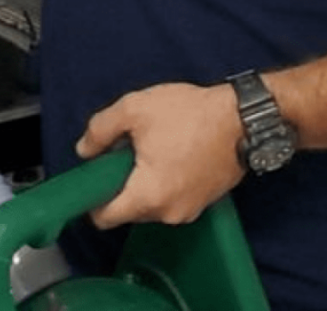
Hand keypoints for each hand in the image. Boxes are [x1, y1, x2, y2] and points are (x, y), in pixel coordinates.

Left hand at [75, 82, 245, 229]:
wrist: (242, 119)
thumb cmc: (187, 114)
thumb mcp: (135, 109)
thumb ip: (101, 130)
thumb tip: (84, 150)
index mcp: (147, 197)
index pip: (103, 218)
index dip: (91, 198)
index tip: (94, 174)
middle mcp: (167, 214)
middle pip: (127, 209)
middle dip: (120, 184)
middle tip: (126, 150)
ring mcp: (189, 211)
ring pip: (150, 204)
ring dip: (144, 182)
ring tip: (153, 147)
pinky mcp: (204, 203)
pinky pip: (172, 199)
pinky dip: (165, 182)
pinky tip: (172, 153)